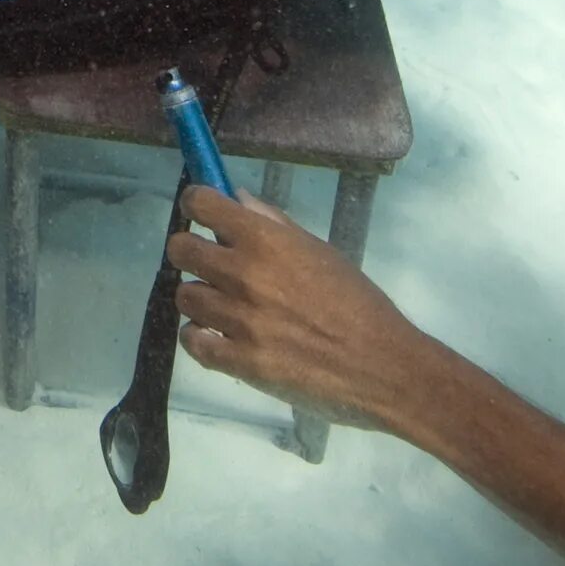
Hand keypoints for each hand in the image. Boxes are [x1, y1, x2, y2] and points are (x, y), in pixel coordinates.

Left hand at [169, 186, 445, 437]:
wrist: (384, 366)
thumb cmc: (359, 304)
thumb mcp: (321, 252)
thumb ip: (274, 224)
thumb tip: (238, 199)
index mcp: (266, 240)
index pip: (202, 203)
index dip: (196, 204)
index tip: (201, 213)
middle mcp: (244, 274)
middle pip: (180, 249)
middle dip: (190, 252)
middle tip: (209, 264)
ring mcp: (239, 320)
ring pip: (184, 297)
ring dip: (201, 299)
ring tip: (224, 308)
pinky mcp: (239, 362)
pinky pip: (193, 342)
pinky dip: (201, 339)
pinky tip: (220, 338)